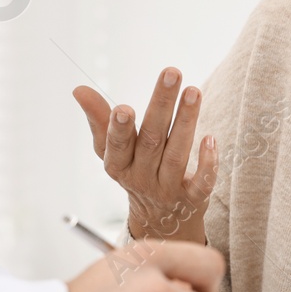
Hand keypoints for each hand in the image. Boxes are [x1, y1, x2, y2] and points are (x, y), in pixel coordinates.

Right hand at [74, 67, 216, 242]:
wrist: (160, 219)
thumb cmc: (135, 171)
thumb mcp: (112, 150)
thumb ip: (99, 119)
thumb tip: (79, 89)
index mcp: (118, 165)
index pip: (116, 146)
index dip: (119, 129)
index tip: (124, 108)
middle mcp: (141, 177)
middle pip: (152, 140)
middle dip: (161, 105)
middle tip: (172, 72)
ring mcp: (167, 189)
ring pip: (176, 154)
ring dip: (186, 121)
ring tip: (193, 91)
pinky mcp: (193, 197)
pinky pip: (201, 182)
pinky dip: (207, 163)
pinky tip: (211, 138)